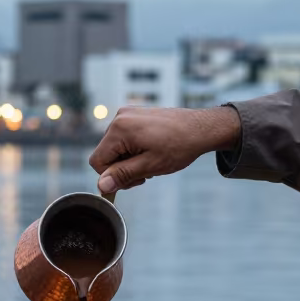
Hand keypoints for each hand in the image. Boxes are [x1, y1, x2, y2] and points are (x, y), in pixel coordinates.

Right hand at [90, 106, 240, 193]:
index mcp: (119, 129)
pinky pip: (124, 137)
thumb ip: (123, 175)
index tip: (134, 181)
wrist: (201, 128)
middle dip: (122, 167)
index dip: (112, 176)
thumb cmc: (179, 146)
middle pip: (106, 153)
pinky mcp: (135, 115)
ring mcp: (127, 114)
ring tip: (152, 161)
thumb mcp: (150, 166)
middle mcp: (119, 117)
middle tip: (146, 173)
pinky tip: (152, 151)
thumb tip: (101, 186)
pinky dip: (134, 149)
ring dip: (129, 159)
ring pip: (115, 147)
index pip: (97, 161)